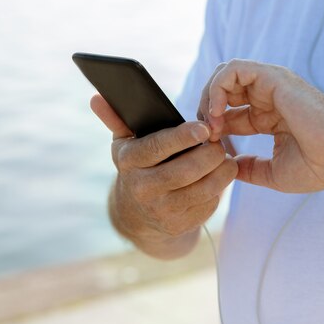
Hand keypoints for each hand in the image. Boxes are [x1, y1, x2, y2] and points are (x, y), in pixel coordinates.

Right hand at [90, 94, 237, 256]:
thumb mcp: (125, 143)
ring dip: (221, 172)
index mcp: (129, 161)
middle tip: (220, 142)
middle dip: (210, 154)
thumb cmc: (138, 165)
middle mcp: (142, 188)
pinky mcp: (178, 225)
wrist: (137, 214)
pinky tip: (218, 179)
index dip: (183, 137)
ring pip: (202, 189)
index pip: (157, 147)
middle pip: (185, 170)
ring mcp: (161, 210)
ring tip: (226, 159)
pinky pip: (208, 205)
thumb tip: (97, 98)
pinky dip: (219, 189)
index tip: (205, 128)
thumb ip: (116, 118)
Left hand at [201, 59, 323, 192]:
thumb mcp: (273, 172)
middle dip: (206, 110)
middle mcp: (267, 98)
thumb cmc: (319, 165)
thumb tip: (227, 168)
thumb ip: (249, 168)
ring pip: (224, 75)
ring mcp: (270, 85)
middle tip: (206, 133)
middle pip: (222, 90)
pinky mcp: (273, 77)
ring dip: (210, 97)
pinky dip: (218, 88)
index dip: (213, 128)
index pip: (228, 113)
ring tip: (211, 122)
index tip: (209, 148)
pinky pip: (233, 70)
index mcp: (268, 117)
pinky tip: (218, 112)